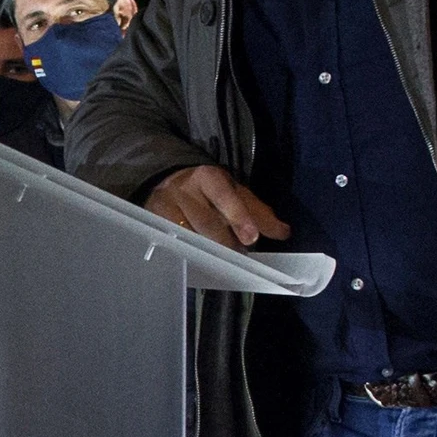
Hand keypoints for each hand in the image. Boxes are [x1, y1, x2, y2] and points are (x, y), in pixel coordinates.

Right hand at [145, 165, 290, 250]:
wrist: (166, 180)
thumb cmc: (207, 190)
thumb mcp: (233, 192)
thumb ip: (258, 212)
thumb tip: (283, 232)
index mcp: (210, 177)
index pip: (225, 195)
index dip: (238, 216)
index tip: (251, 237)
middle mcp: (185, 189)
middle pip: (208, 223)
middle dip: (228, 243)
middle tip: (240, 255)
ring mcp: (166, 206)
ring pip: (192, 236)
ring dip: (211, 251)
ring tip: (223, 260)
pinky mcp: (153, 221)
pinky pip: (175, 243)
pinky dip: (190, 253)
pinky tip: (199, 260)